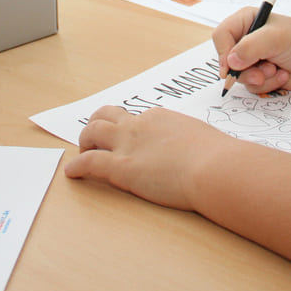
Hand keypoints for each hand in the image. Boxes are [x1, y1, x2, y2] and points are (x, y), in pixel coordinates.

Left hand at [64, 105, 227, 209]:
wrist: (215, 167)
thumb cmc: (218, 157)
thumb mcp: (201, 139)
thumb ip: (190, 143)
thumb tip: (196, 151)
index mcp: (159, 118)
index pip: (135, 119)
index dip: (126, 129)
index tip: (127, 139)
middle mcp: (139, 126)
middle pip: (106, 116)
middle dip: (96, 126)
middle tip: (94, 140)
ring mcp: (128, 145)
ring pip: (92, 132)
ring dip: (84, 142)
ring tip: (82, 154)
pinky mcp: (122, 168)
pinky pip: (89, 163)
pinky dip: (76, 166)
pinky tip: (71, 173)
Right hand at [214, 8, 290, 93]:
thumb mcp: (276, 38)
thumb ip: (251, 47)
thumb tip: (231, 62)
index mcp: (245, 21)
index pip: (222, 35)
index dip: (223, 52)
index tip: (231, 67)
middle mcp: (245, 40)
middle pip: (226, 60)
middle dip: (245, 71)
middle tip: (262, 74)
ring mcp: (251, 59)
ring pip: (239, 77)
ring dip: (259, 78)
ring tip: (276, 70)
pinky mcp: (258, 75)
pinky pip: (251, 87)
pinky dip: (268, 84)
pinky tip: (282, 75)